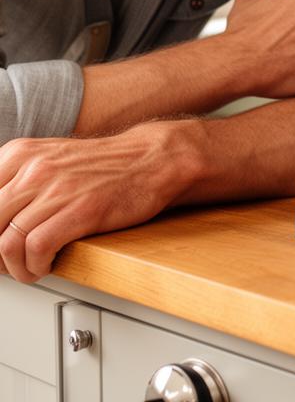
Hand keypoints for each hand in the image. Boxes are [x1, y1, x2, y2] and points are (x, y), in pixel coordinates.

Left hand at [0, 123, 195, 282]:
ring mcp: (58, 188)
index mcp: (20, 154)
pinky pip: (36, 250)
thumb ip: (14, 185)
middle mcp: (34, 168)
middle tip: (8, 263)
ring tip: (30, 268)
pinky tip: (47, 265)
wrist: (152, 160)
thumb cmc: (102, 167)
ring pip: (6, 243)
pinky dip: (35, 267)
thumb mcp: (48, 161)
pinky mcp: (81, 210)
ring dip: (15, 268)